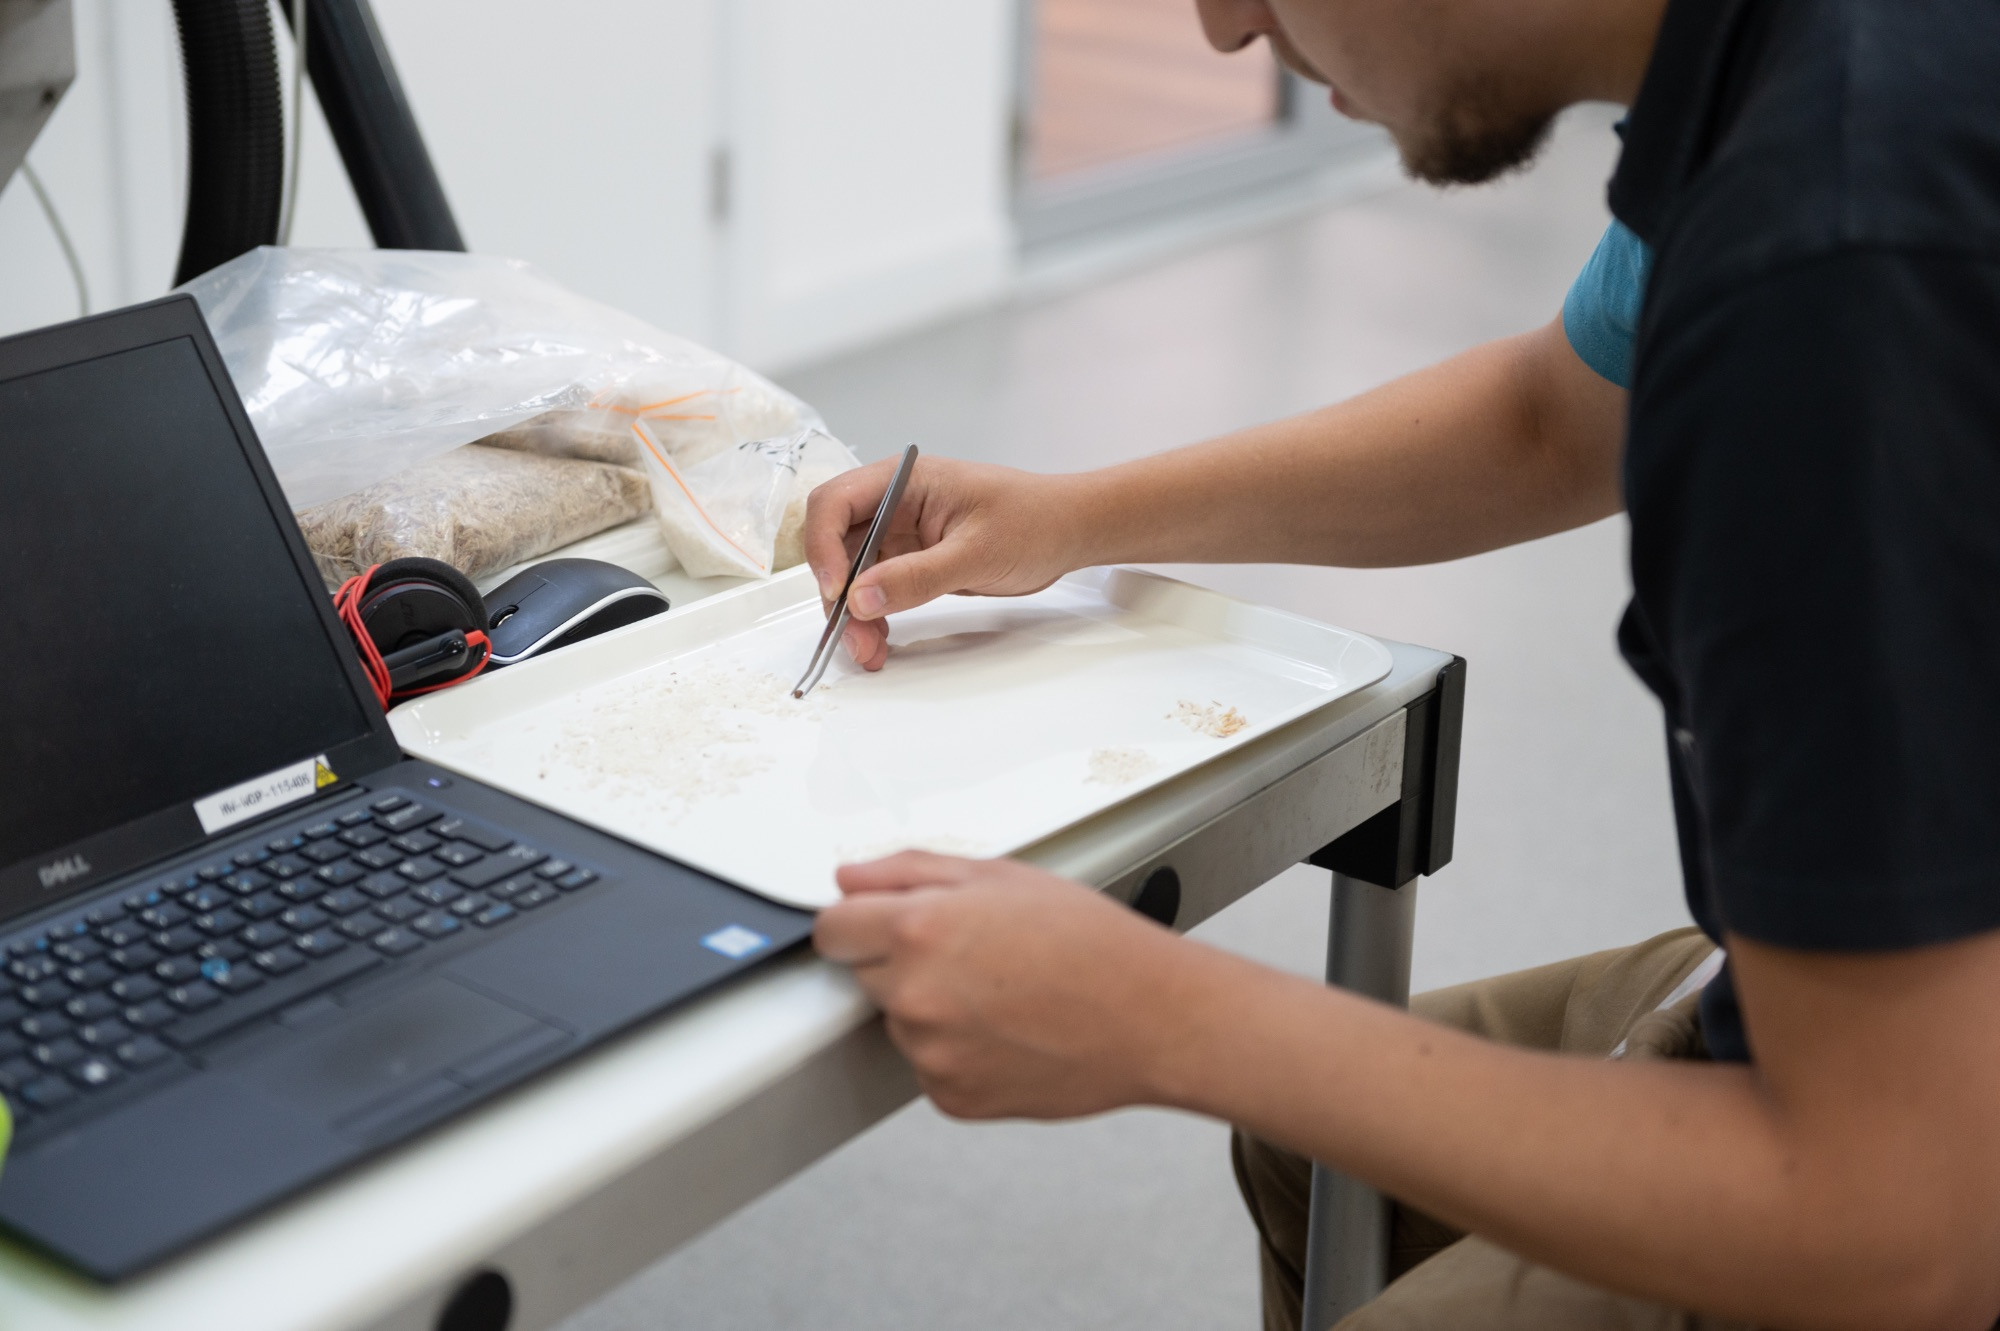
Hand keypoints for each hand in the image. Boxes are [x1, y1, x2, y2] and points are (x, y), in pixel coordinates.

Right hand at [801, 458, 1090, 670]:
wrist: (1069, 532)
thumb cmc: (1034, 520)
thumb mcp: (975, 552)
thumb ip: (917, 576)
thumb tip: (861, 598)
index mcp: (903, 481)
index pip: (834, 503)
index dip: (823, 547)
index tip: (837, 591)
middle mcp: (894, 503)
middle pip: (836, 545)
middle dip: (838, 593)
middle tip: (853, 636)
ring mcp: (901, 533)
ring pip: (853, 574)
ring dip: (853, 614)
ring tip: (869, 650)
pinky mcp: (912, 561)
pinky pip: (876, 589)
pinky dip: (873, 617)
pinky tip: (880, 642)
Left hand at [813, 852, 1199, 1118]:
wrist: (1152, 1018)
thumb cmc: (1094, 944)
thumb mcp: (1003, 876)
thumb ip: (911, 871)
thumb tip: (850, 880)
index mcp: (920, 929)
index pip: (832, 929)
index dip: (857, 921)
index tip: (877, 924)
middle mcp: (916, 995)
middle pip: (866, 975)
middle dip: (902, 961)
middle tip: (974, 955)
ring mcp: (931, 1053)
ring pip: (901, 1022)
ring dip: (931, 1009)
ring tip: (1003, 994)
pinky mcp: (951, 1096)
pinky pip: (930, 1066)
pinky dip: (957, 1052)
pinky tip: (1008, 1032)